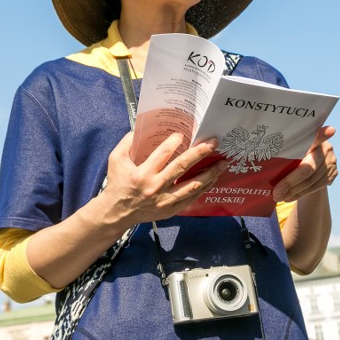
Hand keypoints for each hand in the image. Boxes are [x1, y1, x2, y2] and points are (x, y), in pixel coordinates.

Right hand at [98, 132, 227, 225]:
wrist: (117, 213)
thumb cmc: (117, 183)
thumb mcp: (116, 159)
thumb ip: (128, 141)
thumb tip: (142, 126)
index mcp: (142, 173)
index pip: (162, 154)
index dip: (174, 141)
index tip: (183, 133)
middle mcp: (155, 187)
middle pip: (182, 167)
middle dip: (200, 153)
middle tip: (214, 143)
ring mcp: (164, 201)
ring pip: (192, 185)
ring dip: (210, 173)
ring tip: (223, 163)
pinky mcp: (170, 210)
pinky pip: (191, 198)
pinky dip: (203, 188)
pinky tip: (213, 179)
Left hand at [272, 126, 337, 201]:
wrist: (311, 162)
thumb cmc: (294, 154)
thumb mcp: (288, 149)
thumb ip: (285, 149)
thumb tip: (265, 150)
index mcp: (314, 138)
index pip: (317, 136)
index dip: (323, 134)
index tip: (330, 130)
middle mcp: (326, 148)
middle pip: (308, 168)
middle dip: (290, 183)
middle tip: (276, 194)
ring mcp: (332, 161)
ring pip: (312, 181)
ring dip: (295, 192)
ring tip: (280, 197)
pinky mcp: (334, 173)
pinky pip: (317, 187)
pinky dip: (301, 193)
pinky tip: (290, 197)